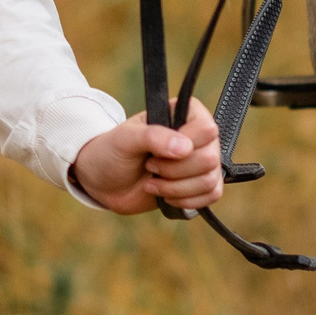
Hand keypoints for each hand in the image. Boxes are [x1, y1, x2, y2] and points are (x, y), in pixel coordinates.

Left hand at [71, 98, 223, 214]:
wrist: (104, 181)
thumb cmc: (112, 151)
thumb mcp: (126, 139)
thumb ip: (154, 136)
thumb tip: (186, 147)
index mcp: (184, 114)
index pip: (207, 129)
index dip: (184, 145)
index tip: (155, 152)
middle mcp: (197, 137)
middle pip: (209, 159)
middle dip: (175, 171)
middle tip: (150, 166)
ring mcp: (200, 162)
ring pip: (210, 180)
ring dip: (177, 188)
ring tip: (152, 182)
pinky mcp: (199, 186)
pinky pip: (212, 196)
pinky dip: (186, 201)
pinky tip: (165, 195)